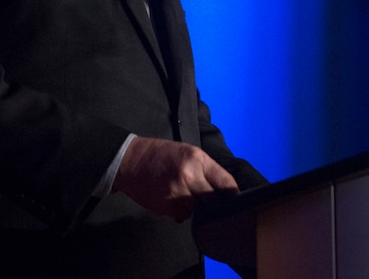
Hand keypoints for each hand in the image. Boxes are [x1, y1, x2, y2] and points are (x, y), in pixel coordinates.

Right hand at [112, 136, 238, 220]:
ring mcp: (177, 195)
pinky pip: (184, 215)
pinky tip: (176, 199)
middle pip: (215, 200)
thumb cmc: (162, 154)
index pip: (226, 183)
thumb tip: (223, 190)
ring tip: (190, 195)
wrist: (130, 161)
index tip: (238, 200)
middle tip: (218, 203)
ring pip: (199, 210)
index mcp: (198, 160)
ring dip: (199, 207)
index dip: (234, 194)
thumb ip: (206, 169)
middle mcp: (189, 178)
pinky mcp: (167, 208)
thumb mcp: (188, 152)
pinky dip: (184, 210)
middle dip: (217, 203)